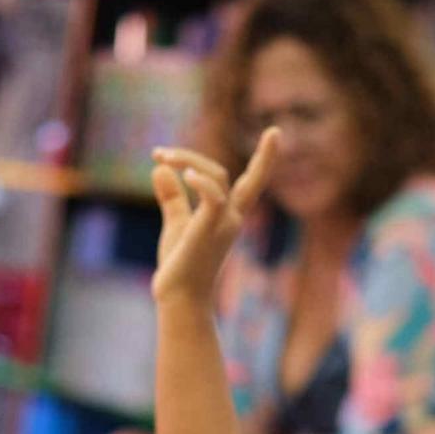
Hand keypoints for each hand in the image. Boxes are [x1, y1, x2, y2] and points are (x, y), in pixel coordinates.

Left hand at [149, 129, 278, 307]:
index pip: (250, 184)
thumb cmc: (180, 268)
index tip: (275, 133)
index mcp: (228, 217)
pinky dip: (200, 181)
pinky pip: (213, 196)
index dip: (265, 161)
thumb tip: (159, 168)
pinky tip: (180, 173)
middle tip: (259, 134)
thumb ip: (172, 197)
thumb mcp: (176, 225)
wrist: (179, 300)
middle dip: (264, 157)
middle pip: (245, 179)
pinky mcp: (209, 229)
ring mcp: (223, 224)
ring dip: (188, 160)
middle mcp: (232, 219)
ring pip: (218, 176)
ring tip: (161, 155)